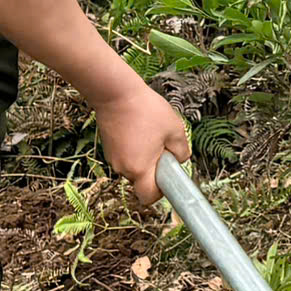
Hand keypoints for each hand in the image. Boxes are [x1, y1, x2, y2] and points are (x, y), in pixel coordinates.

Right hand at [96, 80, 189, 203]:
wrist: (116, 93)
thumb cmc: (146, 110)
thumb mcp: (175, 129)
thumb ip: (181, 150)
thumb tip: (180, 160)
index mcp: (140, 169)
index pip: (148, 197)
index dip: (160, 192)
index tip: (168, 176)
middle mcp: (123, 168)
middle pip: (142, 180)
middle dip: (154, 169)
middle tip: (162, 146)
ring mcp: (113, 159)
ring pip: (134, 167)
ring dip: (144, 157)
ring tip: (150, 133)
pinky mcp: (108, 148)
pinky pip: (126, 156)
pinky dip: (134, 149)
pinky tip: (139, 129)